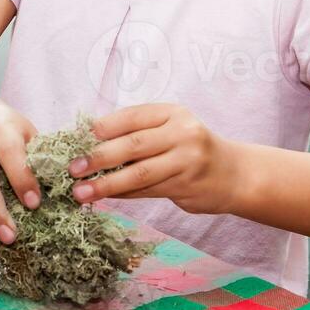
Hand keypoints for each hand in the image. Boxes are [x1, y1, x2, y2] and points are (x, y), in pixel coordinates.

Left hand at [68, 103, 237, 214]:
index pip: (132, 117)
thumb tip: (87, 141)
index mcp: (172, 113)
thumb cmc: (190, 147)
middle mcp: (183, 134)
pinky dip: (123, 194)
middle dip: (98, 158)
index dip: (103, 127)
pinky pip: (148, 191)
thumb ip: (137, 131)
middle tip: (73, 169)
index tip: (78, 138)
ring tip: (81, 192)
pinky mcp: (188, 186)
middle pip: (133, 145)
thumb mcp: (170, 127)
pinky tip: (105, 197)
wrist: (236, 174)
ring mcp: (187, 161)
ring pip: (139, 174)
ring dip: (106, 184)